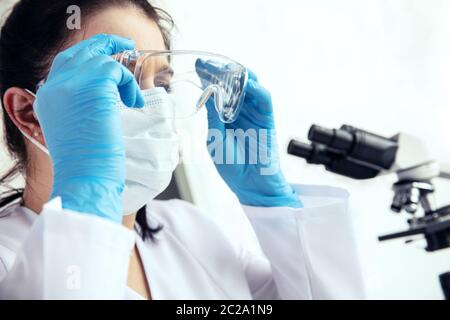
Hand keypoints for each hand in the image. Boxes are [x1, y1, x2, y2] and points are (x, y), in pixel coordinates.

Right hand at [34, 34, 143, 221]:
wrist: (86, 177)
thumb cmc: (87, 163)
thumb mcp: (76, 129)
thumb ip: (82, 107)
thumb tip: (105, 94)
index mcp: (49, 99)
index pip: (65, 66)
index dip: (88, 59)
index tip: (107, 59)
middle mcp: (55, 88)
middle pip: (79, 53)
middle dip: (104, 46)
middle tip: (125, 46)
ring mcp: (71, 84)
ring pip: (100, 60)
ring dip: (123, 76)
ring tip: (133, 97)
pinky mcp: (92, 86)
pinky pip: (116, 70)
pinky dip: (129, 84)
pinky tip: (133, 102)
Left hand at [196, 61, 301, 207]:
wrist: (250, 184)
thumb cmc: (232, 165)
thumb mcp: (215, 139)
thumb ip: (213, 116)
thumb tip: (208, 93)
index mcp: (223, 116)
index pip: (217, 90)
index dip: (208, 77)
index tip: (199, 64)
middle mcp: (239, 111)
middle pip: (233, 84)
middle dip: (221, 71)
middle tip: (209, 63)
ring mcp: (254, 113)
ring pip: (249, 86)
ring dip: (239, 75)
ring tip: (226, 69)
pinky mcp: (267, 118)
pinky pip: (264, 99)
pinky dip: (256, 89)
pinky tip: (247, 82)